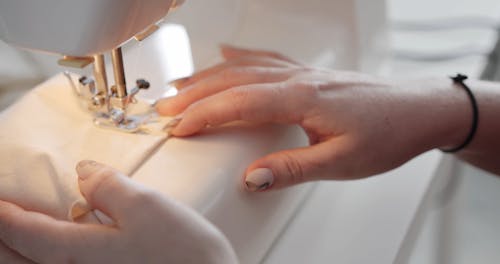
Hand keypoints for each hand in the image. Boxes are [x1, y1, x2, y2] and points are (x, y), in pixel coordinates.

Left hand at [0, 161, 236, 263]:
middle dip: (4, 237)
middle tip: (4, 212)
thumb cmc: (182, 254)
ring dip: (21, 248)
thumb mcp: (146, 206)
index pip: (24, 233)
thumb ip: (108, 186)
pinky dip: (51, 253)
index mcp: (79, 254)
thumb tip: (83, 171)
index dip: (3, 213)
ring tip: (22, 227)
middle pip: (19, 260)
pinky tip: (66, 239)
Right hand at [156, 45, 466, 190]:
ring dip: (208, 76)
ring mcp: (302, 72)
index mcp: (302, 98)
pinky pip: (265, 58)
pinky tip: (226, 54)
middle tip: (164, 108)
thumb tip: (252, 177)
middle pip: (233, 81)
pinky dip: (240, 56)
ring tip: (180, 85)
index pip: (238, 103)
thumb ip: (293, 168)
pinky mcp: (308, 72)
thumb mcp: (342, 162)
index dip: (203, 115)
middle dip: (194, 95)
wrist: (417, 109)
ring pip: (244, 67)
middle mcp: (297, 79)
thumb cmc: (387, 133)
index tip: (177, 127)